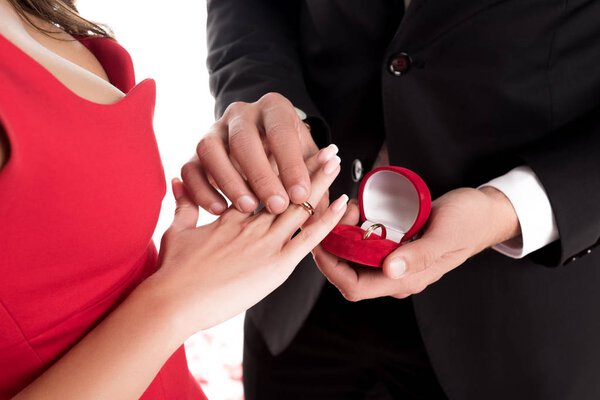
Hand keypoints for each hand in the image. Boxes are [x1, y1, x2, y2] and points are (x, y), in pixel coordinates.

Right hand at [148, 147, 345, 335]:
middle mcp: (252, 223)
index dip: (278, 167)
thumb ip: (184, 205)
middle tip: (326, 148)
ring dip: (321, 182)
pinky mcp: (277, 264)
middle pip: (284, 187)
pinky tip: (342, 202)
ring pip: (300, 205)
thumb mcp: (177, 231)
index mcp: (232, 215)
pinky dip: (327, 219)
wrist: (174, 300)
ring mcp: (266, 242)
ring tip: (336, 160)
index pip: (259, 184)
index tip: (290, 150)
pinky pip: (308, 237)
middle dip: (307, 167)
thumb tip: (178, 182)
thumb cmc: (172, 271)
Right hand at [181, 92, 330, 214]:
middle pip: (244, 139)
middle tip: (276, 205)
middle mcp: (240, 114)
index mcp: (273, 109)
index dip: (291, 163)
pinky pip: (190, 168)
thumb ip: (316, 184)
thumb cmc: (288, 158)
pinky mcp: (195, 152)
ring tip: (248, 207)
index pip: (281, 131)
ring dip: (229, 180)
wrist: (261, 144)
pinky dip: (202, 190)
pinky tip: (220, 210)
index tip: (302, 194)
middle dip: (260, 174)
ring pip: (210, 149)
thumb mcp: (306, 163)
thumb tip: (326, 215)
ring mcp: (213, 131)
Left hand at [313, 187, 519, 300]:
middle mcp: (396, 274)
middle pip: (348, 271)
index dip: (330, 268)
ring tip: (349, 208)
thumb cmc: (469, 222)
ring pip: (354, 256)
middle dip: (333, 245)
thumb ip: (419, 254)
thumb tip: (390, 270)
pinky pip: (365, 242)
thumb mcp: (445, 234)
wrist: (486, 212)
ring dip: (342, 234)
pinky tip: (357, 209)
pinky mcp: (395, 245)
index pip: (354, 287)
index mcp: (406, 279)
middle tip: (335, 216)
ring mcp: (395, 260)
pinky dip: (354, 227)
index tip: (318, 241)